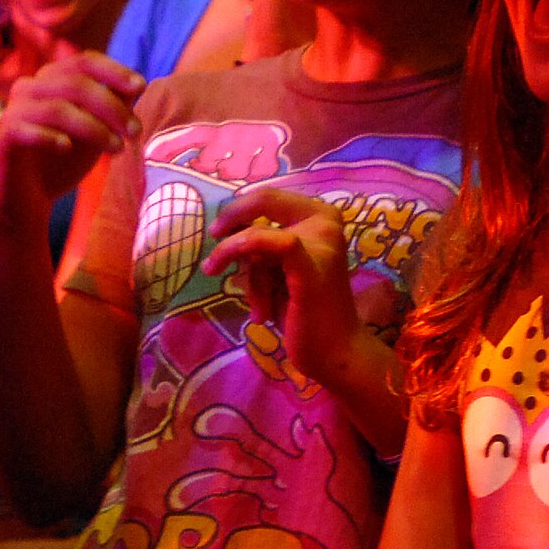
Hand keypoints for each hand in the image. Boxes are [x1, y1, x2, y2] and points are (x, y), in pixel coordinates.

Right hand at [0, 47, 144, 209]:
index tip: (140, 86)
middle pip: (76, 84)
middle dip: (111, 106)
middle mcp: (29, 88)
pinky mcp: (3, 138)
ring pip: (57, 108)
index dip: (113, 71)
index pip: (83, 63)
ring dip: (94, 128)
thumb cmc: (63, 161)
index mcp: (51, 80)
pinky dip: (50, 137)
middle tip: (135, 132)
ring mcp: (13, 111)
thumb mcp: (95, 133)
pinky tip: (67, 149)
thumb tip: (135, 86)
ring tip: (117, 149)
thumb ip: (111, 109)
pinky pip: (25, 129)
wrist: (27, 201)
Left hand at [204, 187, 361, 386]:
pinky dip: (240, 254)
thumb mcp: (276, 271)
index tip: (219, 231)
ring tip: (262, 309)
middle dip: (232, 220)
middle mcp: (326, 219)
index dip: (240, 207)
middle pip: (264, 202)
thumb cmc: (304, 313)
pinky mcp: (309, 263)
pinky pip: (262, 241)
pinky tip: (249, 296)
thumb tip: (225, 230)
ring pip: (257, 235)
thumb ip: (260, 247)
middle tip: (213, 249)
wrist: (335, 352)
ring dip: (250, 276)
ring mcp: (321, 240)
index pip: (271, 196)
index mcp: (322, 216)